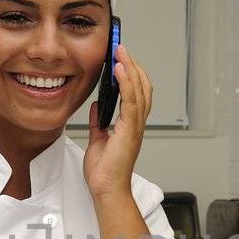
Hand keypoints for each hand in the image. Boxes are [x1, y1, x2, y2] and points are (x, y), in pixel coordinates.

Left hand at [84, 43, 151, 199]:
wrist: (106, 189)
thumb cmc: (105, 172)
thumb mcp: (97, 140)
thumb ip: (98, 123)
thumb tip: (97, 108)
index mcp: (130, 125)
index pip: (136, 92)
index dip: (131, 73)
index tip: (120, 58)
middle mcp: (136, 123)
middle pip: (142, 86)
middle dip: (132, 65)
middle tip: (121, 48)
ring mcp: (135, 125)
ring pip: (139, 89)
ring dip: (130, 68)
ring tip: (121, 52)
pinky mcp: (129, 129)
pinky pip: (130, 100)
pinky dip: (126, 82)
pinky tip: (119, 69)